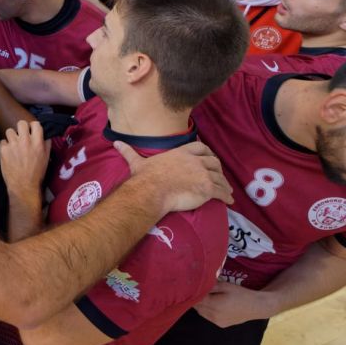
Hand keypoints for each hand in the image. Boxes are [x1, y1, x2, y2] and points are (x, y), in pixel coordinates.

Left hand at [0, 120, 48, 207]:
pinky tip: (8, 153)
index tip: (31, 131)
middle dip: (21, 128)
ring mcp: (13, 145)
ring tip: (13, 145)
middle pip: (21, 123)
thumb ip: (46, 144)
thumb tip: (45, 135)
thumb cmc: (37, 173)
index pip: (35, 124)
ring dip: (11, 137)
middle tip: (21, 136)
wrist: (23, 186)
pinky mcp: (3, 150)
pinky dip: (4, 146)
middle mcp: (25, 141)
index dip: (33, 127)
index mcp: (37, 142)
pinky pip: (2, 141)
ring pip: (9, 131)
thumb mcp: (47, 158)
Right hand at [115, 140, 233, 214]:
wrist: (152, 190)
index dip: (207, 153)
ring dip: (225, 184)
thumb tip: (116, 143)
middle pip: (214, 162)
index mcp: (182, 153)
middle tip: (219, 176)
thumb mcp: (138, 162)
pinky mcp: (208, 189)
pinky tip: (229, 201)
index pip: (200, 148)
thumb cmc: (146, 177)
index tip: (210, 158)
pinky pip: (221, 192)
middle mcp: (195, 161)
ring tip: (227, 190)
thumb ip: (129, 152)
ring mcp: (203, 174)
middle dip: (218, 169)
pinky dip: (227, 196)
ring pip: (220, 178)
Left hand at [194, 281, 275, 327]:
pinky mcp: (220, 325)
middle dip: (196, 299)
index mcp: (214, 304)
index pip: (196, 299)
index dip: (193, 293)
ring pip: (201, 313)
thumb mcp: (225, 286)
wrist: (256, 307)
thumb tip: (198, 284)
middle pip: (197, 307)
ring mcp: (217, 321)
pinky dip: (207, 311)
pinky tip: (213, 305)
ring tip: (206, 297)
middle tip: (198, 290)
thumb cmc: (241, 294)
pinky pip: (208, 317)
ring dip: (201, 306)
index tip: (191, 287)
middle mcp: (214, 315)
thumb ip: (210, 286)